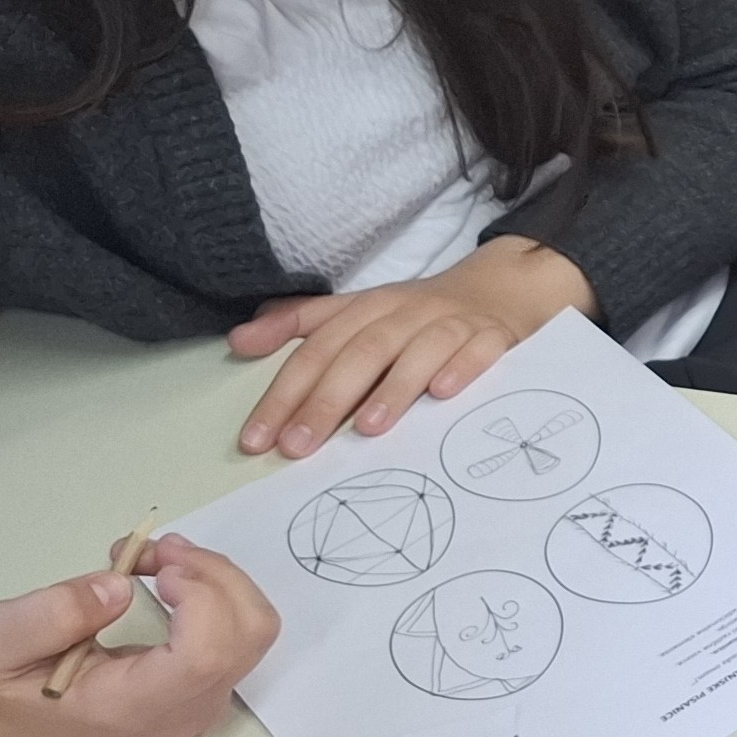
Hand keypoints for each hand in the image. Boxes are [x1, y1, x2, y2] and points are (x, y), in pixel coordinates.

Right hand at [0, 532, 278, 736]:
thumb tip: (120, 588)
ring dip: (214, 576)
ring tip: (155, 556)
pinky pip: (240, 629)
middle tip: (152, 548)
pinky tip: (169, 576)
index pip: (206, 656)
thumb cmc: (0, 679)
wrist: (4, 716)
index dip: (202, 597)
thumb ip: (53, 614)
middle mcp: (182, 713)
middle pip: (247, 633)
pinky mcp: (206, 685)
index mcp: (132, 709)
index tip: (156, 566)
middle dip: (211, 573)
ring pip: (253, 626)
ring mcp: (201, 702)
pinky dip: (214, 589)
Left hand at [232, 237, 592, 456]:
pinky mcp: (494, 335)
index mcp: (367, 308)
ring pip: (419, 350)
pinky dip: (462, 368)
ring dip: (393, 387)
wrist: (499, 288)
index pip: (317, 350)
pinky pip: (480, 350)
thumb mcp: (356, 312)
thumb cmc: (415, 315)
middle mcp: (406, 313)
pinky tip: (444, 393)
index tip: (256, 440)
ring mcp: (452, 323)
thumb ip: (297, 325)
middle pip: (361, 352)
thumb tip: (237, 341)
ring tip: (367, 429)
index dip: (285, 392)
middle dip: (327, 400)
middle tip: (298, 448)